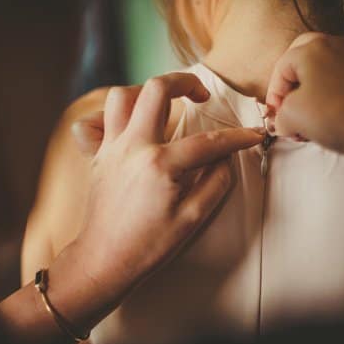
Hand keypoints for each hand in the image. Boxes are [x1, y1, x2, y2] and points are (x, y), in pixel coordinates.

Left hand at [74, 73, 262, 286]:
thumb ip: (215, 182)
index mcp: (161, 164)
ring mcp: (111, 149)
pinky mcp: (97, 157)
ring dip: (146, 92)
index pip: (208, 141)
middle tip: (201, 94)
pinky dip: (106, 117)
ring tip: (165, 104)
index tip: (253, 135)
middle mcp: (133, 147)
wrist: (106, 260)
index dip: (236, 137)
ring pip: (121, 96)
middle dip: (185, 82)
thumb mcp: (193, 218)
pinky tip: (125, 125)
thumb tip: (224, 159)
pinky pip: (91, 123)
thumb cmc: (148, 245)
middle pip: (157, 90)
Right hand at [265, 32, 343, 154]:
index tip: (276, 115)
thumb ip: (280, 115)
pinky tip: (337, 118)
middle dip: (295, 86)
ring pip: (329, 70)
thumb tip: (283, 120)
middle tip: (292, 109)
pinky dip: (338, 95)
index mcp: (313, 48)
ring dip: (317, 92)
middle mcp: (338, 45)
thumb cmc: (339, 118)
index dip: (274, 94)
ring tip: (314, 120)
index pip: (282, 68)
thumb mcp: (293, 118)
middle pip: (305, 61)